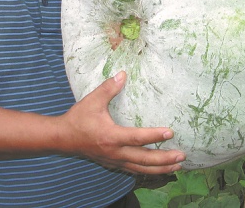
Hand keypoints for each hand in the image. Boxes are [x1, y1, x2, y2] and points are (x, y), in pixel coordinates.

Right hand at [60, 71, 185, 173]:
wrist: (62, 138)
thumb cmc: (78, 119)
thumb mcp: (92, 101)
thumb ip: (108, 88)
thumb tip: (123, 74)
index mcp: (110, 137)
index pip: (137, 138)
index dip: (154, 135)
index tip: (170, 132)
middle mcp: (114, 152)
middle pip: (144, 160)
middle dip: (164, 159)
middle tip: (182, 156)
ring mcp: (114, 161)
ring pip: (141, 168)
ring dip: (160, 168)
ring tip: (177, 166)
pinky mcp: (113, 163)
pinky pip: (133, 169)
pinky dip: (148, 171)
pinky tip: (159, 170)